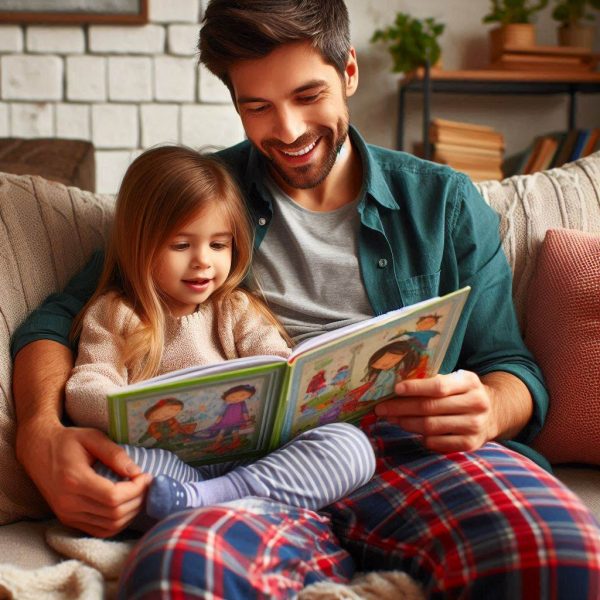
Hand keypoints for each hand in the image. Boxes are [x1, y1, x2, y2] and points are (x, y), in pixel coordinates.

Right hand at [17, 420, 151, 537]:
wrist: (38, 451)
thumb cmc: (67, 441)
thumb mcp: (92, 438)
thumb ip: (115, 454)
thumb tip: (137, 471)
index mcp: (74, 480)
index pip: (114, 497)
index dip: (136, 489)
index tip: (147, 476)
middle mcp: (68, 503)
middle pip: (114, 514)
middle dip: (138, 500)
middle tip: (147, 484)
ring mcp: (67, 514)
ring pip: (110, 526)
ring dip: (131, 513)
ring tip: (140, 493)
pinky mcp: (68, 520)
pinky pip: (100, 531)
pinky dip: (118, 523)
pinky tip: (127, 506)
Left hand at [374, 370, 496, 452]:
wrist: (494, 413)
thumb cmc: (463, 393)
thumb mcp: (455, 380)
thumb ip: (433, 380)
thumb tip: (398, 387)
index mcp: (469, 382)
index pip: (439, 387)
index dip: (415, 388)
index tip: (395, 389)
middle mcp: (475, 404)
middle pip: (430, 408)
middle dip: (401, 408)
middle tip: (381, 408)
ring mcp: (475, 426)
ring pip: (431, 426)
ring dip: (406, 422)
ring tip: (391, 418)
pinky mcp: (471, 444)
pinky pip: (438, 443)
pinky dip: (421, 437)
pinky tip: (411, 430)